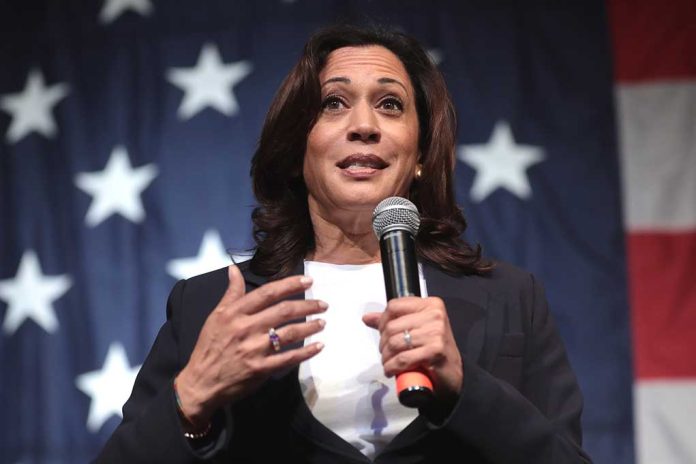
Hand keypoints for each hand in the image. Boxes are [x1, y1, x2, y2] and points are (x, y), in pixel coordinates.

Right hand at [175, 265, 326, 427]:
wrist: (201, 383)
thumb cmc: (209, 347)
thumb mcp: (216, 316)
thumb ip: (230, 293)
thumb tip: (233, 269)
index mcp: (235, 313)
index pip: (267, 293)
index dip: (290, 285)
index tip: (308, 281)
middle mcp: (246, 328)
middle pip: (283, 311)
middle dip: (307, 306)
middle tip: (323, 304)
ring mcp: (254, 349)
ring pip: (289, 333)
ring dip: (310, 327)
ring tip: (322, 322)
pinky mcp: (261, 369)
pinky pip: (289, 358)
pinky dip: (306, 352)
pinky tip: (319, 346)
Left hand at [363, 296, 462, 401]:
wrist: (454, 372)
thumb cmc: (434, 349)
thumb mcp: (416, 329)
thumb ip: (392, 321)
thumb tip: (368, 318)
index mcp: (430, 304)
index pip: (394, 306)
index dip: (383, 320)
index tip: (383, 332)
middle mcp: (435, 315)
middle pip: (391, 326)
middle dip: (383, 343)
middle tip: (385, 352)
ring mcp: (436, 332)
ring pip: (394, 343)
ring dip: (386, 357)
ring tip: (388, 362)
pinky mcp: (435, 350)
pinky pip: (403, 358)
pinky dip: (392, 367)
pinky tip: (392, 370)